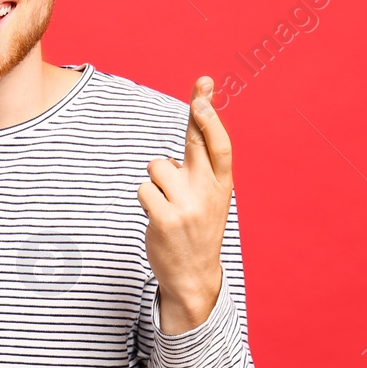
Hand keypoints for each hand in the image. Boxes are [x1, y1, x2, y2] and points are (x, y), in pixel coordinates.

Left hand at [138, 77, 232, 333]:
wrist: (193, 277)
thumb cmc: (198, 228)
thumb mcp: (211, 198)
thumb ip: (202, 165)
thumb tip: (195, 123)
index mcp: (222, 187)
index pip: (220, 145)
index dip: (212, 117)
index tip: (204, 92)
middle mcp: (208, 193)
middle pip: (197, 143)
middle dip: (198, 113)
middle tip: (200, 91)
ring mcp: (186, 206)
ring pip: (157, 167)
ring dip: (156, 181)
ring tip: (167, 204)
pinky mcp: (163, 218)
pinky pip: (144, 189)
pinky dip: (146, 199)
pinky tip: (158, 217)